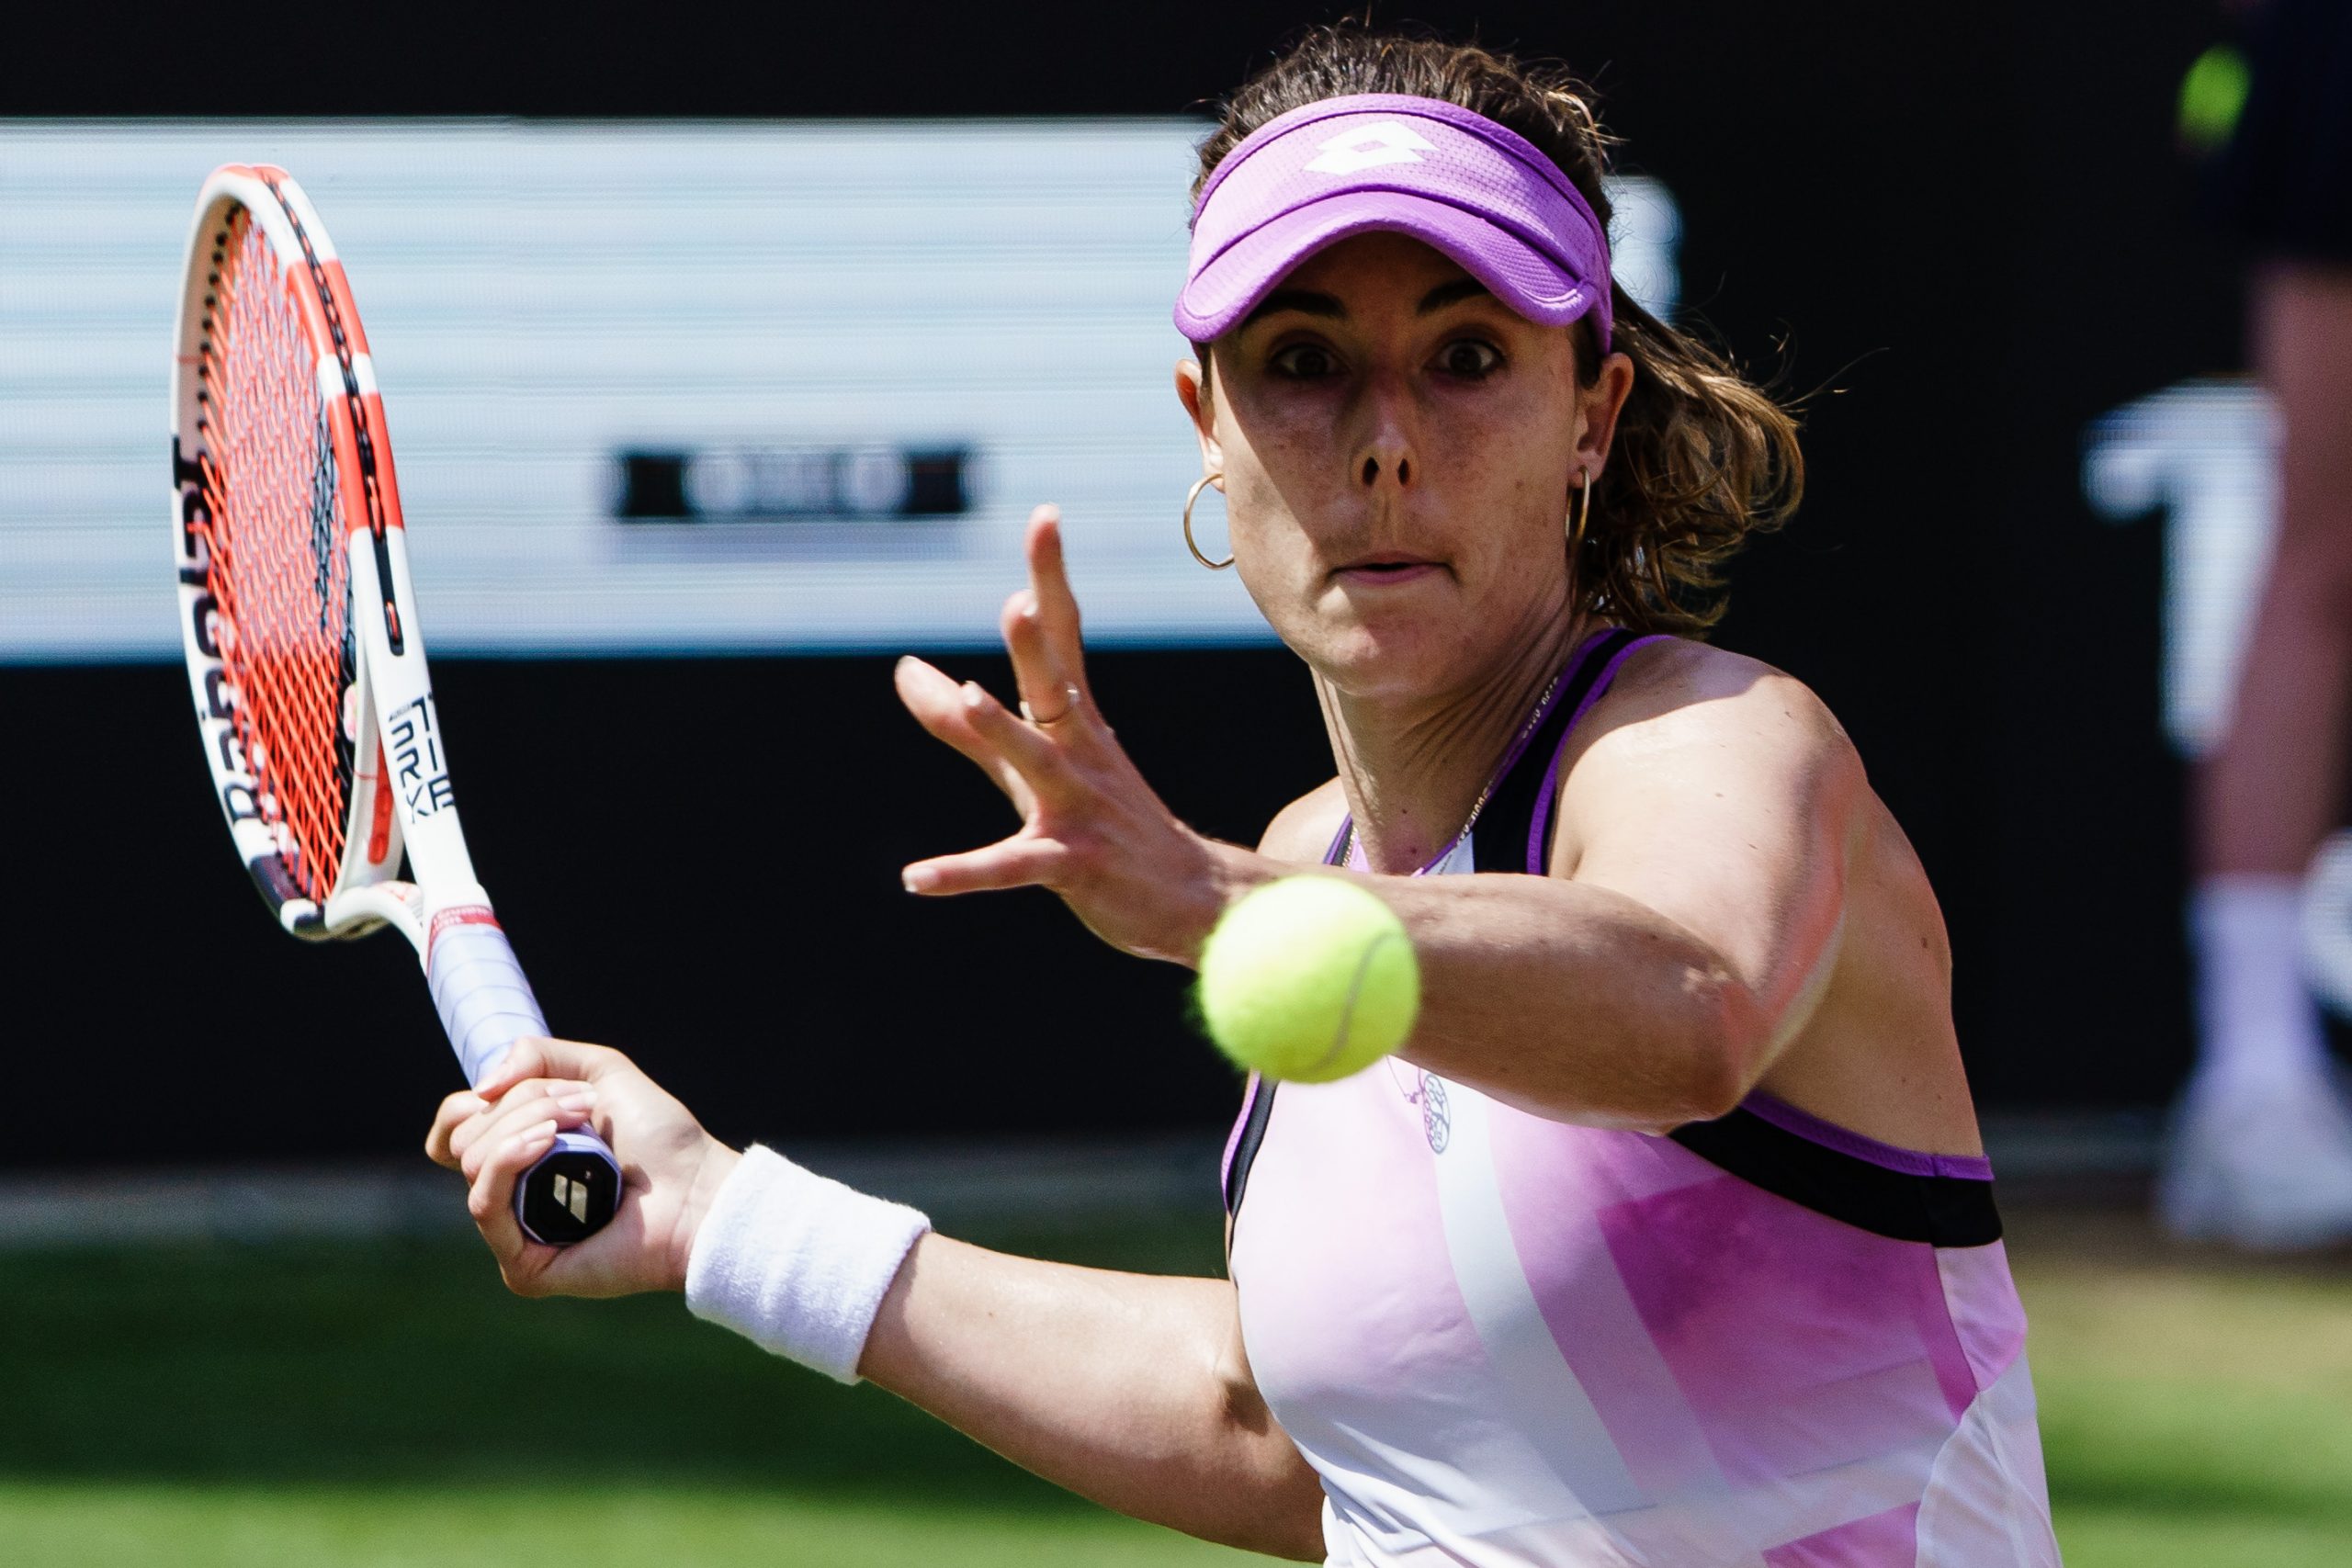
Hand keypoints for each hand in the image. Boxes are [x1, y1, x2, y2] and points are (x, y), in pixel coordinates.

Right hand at [424, 1037, 739, 1298]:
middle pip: (465, 1136)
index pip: (452, 1130)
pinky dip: (509, 1160)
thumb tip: (479, 1090)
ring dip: (525, 1121)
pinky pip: (485, 1204)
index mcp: (520, 1156)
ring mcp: (514, 1233)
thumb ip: (536, 1056)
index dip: (468, 1104)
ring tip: (579, 1121)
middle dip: (523, 1102)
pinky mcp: (524, 1266)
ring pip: (473, 1162)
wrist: (697, 1187)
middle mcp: (511, 1195)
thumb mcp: (599, 1071)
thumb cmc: (660, 1137)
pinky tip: (547, 1143)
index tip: (511, 1086)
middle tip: (583, 1106)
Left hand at [895, 506, 1250, 963]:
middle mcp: (1080, 753)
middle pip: (1055, 688)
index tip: (1045, 516)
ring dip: (1006, 729)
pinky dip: (963, 873)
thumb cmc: (1103, 823)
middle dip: (1036, 645)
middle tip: (1016, 602)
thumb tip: (901, 670)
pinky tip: (915, 877)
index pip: (1063, 638)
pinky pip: (1013, 867)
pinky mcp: (1073, 864)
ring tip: (970, 695)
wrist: (1193, 900)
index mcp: (1074, 721)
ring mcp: (1080, 808)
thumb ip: (960, 723)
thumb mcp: (1025, 767)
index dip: (1051, 579)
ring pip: (1040, 763)